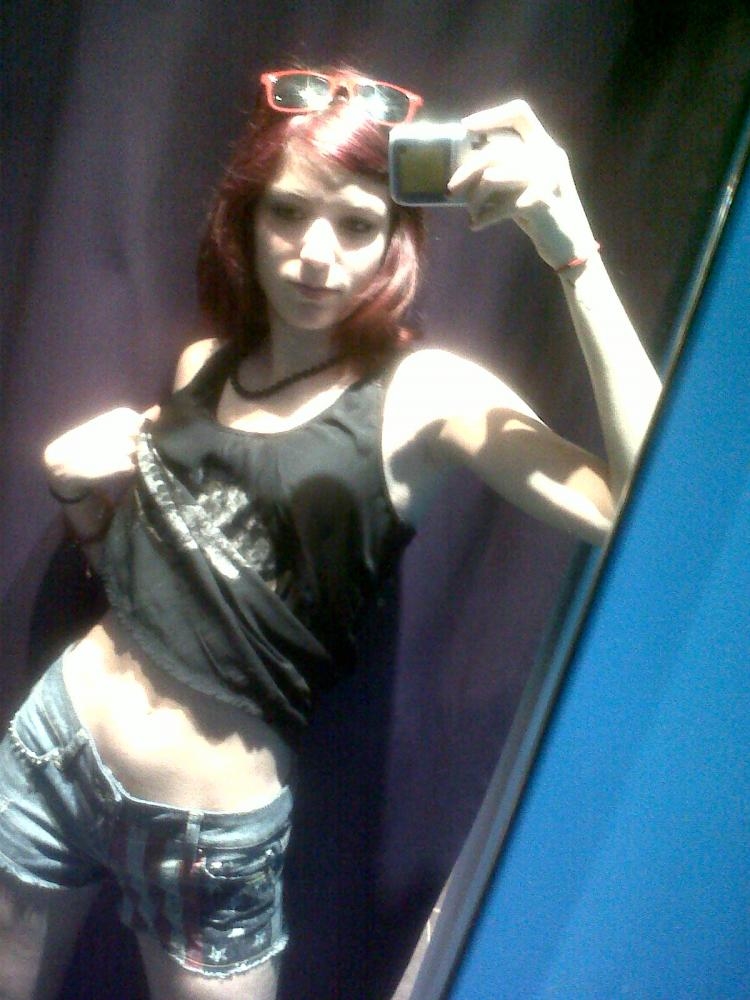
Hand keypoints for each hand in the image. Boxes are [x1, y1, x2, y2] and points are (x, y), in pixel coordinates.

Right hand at [44, 405, 159, 494]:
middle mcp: (127, 429)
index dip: (133, 434)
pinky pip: (133, 468)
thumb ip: (137, 419)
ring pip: (139, 454)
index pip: (143, 425)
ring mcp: (126, 448)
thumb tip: (159, 409)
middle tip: (114, 450)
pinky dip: (125, 470)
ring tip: (111, 459)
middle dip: (134, 446)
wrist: (64, 463)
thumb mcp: (109, 424)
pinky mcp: (124, 466)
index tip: (118, 437)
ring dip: (130, 458)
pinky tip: (110, 468)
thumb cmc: (87, 441)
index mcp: (122, 415)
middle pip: (143, 440)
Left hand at [447, 99, 597, 269]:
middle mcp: (548, 155)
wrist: (569, 246)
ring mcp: (546, 177)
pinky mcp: (540, 201)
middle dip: (467, 169)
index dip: (492, 116)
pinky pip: (500, 206)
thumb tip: (466, 164)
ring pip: (492, 176)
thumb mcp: (524, 186)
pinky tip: (476, 225)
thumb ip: (506, 170)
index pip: (520, 113)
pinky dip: (484, 217)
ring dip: (474, 198)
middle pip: (495, 150)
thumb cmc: (541, 216)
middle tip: (452, 188)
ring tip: (471, 212)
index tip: (467, 126)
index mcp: (545, 145)